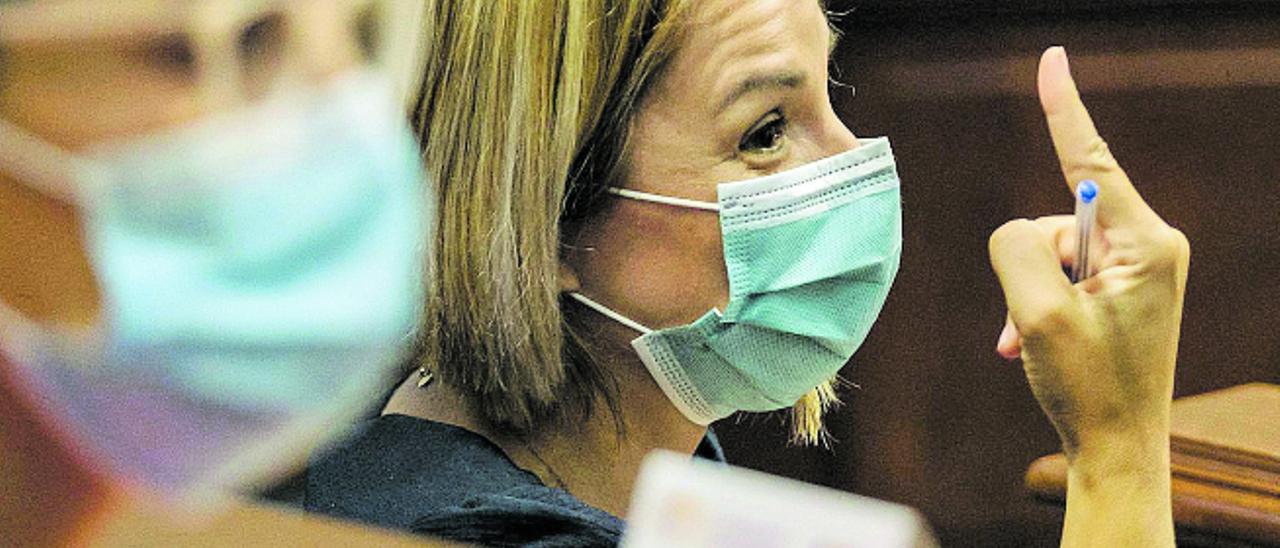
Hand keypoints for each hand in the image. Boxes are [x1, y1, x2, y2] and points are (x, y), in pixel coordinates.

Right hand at [989, 48, 1189, 458]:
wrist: (1117, 450)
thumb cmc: (1087, 388)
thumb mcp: (1038, 314)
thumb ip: (1015, 249)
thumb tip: (1017, 231)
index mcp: (1147, 243)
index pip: (1090, 161)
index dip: (1064, 109)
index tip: (1051, 60)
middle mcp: (1150, 246)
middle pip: (1056, 220)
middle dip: (1027, 268)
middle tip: (1031, 327)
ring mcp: (1137, 270)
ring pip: (1049, 252)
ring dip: (1027, 296)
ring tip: (1030, 345)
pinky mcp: (1122, 291)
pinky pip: (1060, 276)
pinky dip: (1036, 307)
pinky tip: (1033, 346)